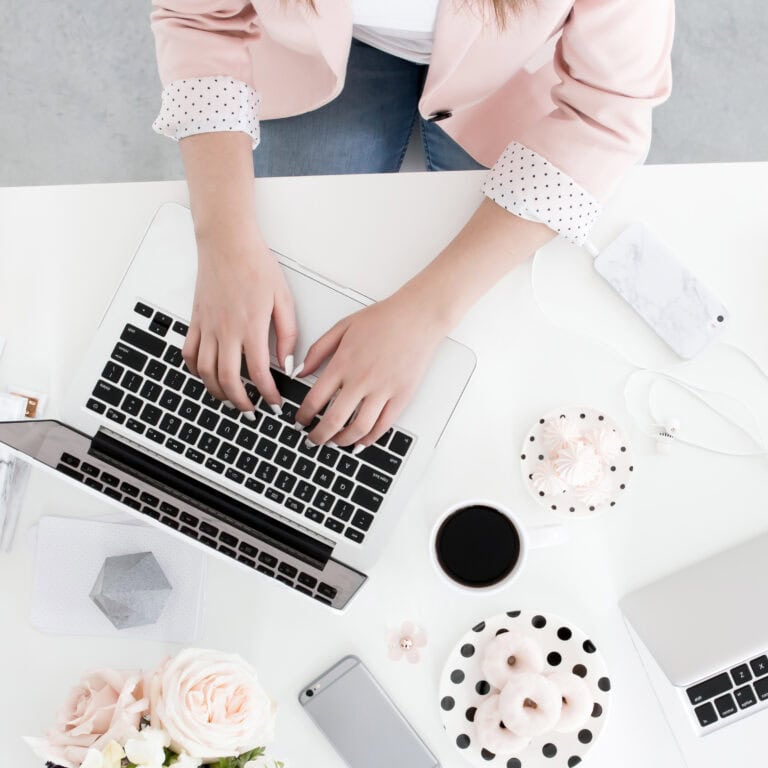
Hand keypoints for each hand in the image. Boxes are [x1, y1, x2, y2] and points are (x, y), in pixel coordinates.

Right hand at [182, 233, 296, 415]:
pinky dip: (196, 371)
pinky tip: (207, 376)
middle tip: (251, 410)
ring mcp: (207, 326)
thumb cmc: (256, 265)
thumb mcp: (283, 300)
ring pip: (205, 371)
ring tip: (230, 399)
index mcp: (251, 326)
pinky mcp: (196, 320)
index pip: (258, 372)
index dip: (267, 393)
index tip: (274, 401)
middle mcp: (226, 330)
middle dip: (240, 402)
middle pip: (227, 379)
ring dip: (217, 391)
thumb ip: (288, 334)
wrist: (227, 243)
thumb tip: (289, 363)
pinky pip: (189, 353)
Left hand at [295, 286, 448, 448]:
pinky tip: (361, 441)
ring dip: (343, 441)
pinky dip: (370, 438)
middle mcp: (361, 380)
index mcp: (343, 363)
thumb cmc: (383, 319)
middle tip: (313, 440)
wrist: (417, 317)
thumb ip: (317, 350)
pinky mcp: (402, 395)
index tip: (300, 421)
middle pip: (334, 420)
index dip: (303, 416)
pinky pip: (384, 425)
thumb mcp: (342, 327)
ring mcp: (383, 390)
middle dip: (318, 436)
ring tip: (335, 442)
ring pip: (359, 428)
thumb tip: (299, 371)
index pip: (315, 399)